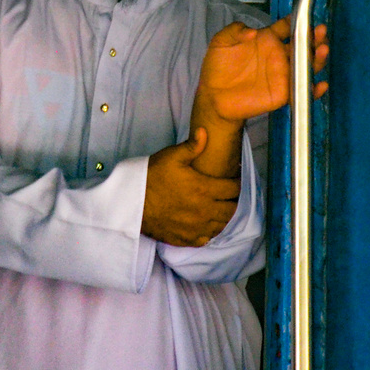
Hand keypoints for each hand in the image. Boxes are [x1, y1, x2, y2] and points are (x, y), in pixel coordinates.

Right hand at [141, 129, 241, 246]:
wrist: (132, 203)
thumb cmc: (152, 177)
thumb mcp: (171, 157)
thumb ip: (192, 146)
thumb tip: (204, 131)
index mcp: (204, 189)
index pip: (234, 189)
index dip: (237, 183)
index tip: (234, 179)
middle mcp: (204, 211)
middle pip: (232, 210)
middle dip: (234, 201)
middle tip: (229, 195)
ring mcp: (196, 228)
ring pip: (222, 226)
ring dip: (224, 217)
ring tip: (219, 208)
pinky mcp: (186, 239)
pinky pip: (207, 238)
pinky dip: (210, 231)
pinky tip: (205, 223)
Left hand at [195, 19, 329, 123]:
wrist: (214, 95)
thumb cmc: (218, 66)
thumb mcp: (221, 42)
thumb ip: (235, 31)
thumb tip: (253, 32)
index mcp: (267, 39)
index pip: (287, 27)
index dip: (297, 21)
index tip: (305, 16)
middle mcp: (279, 55)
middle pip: (302, 45)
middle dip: (314, 37)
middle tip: (321, 32)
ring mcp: (283, 74)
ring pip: (306, 65)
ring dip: (318, 58)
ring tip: (323, 50)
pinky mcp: (283, 93)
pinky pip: (302, 91)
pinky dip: (314, 90)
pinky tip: (320, 85)